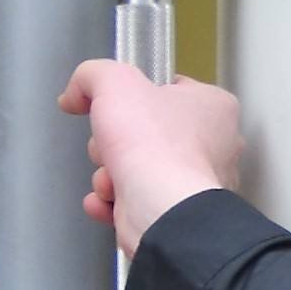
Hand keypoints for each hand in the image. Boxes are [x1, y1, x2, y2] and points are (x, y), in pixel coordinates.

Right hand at [59, 61, 248, 255]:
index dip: (136, 96)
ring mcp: (196, 183)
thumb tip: (76, 94)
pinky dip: (111, 202)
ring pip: (134, 168)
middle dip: (114, 142)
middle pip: (144, 133)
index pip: (171, 90)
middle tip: (112, 146)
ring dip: (108, 174)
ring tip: (113, 178)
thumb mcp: (115, 82)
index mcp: (214, 108)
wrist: (162, 210)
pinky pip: (132, 202)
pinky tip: (107, 200)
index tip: (118, 104)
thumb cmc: (154, 145)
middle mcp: (214, 146)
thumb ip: (93, 75)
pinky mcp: (176, 214)